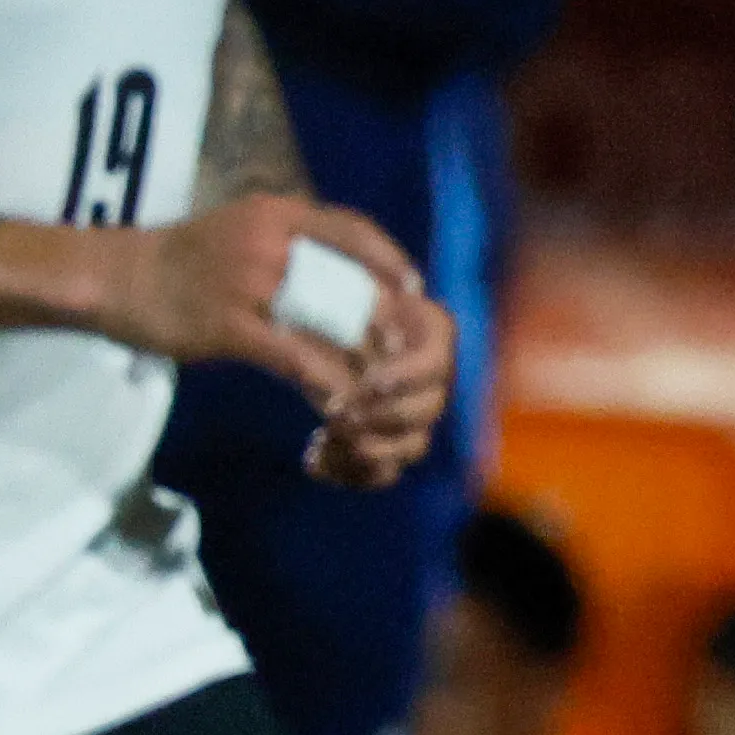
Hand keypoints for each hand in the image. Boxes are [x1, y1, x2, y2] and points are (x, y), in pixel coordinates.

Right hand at [95, 195, 418, 413]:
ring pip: (326, 320)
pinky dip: (321, 380)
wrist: (116, 277)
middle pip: (347, 278)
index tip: (414, 285)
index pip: (351, 228)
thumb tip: (333, 271)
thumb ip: (284, 246)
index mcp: (275, 214)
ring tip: (376, 383)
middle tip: (401, 347)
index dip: (388, 258)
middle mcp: (268, 241)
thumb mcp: (239, 233)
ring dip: (356, 355)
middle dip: (379, 316)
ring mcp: (248, 282)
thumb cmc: (179, 261)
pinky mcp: (228, 324)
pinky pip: (292, 355)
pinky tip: (336, 402)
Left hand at [304, 270, 456, 490]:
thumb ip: (372, 260)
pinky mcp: (384, 443)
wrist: (296, 317)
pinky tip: (313, 460)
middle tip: (337, 413)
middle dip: (383, 417)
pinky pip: (384, 472)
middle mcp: (427, 375)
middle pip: (430, 409)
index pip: (438, 358)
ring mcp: (409, 412)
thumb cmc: (322, 286)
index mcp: (424, 331)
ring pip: (413, 447)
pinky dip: (350, 473)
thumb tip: (410, 286)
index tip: (369, 381)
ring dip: (370, 451)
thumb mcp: (340, 265)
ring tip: (324, 440)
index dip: (409, 375)